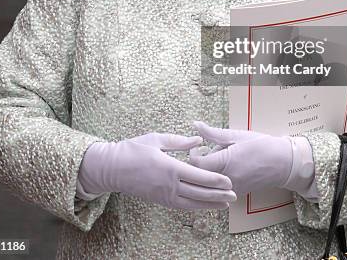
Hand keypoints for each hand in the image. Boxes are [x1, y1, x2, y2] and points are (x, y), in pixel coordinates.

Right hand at [76, 131, 236, 209]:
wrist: (113, 168)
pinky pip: (181, 206)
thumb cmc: (134, 149)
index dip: (215, 180)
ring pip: (191, 204)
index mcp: (170, 167)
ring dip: (209, 205)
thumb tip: (199, 140)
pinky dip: (195, 207)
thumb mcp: (157, 139)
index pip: (198, 176)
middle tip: (234, 196)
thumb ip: (179, 141)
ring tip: (224, 205)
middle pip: (198, 193)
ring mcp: (164, 195)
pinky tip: (205, 206)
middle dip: (218, 195)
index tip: (228, 181)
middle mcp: (169, 185)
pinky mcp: (160, 200)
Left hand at [189, 121, 318, 200]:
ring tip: (218, 157)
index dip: (192, 153)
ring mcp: (232, 189)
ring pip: (209, 182)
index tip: (197, 145)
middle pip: (200, 175)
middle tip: (205, 149)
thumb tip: (195, 125)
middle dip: (199, 162)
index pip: (196, 164)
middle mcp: (227, 179)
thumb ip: (213, 133)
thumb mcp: (235, 135)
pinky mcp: (236, 193)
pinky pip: (219, 188)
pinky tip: (226, 166)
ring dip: (208, 170)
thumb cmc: (260, 145)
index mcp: (225, 162)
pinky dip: (217, 177)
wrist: (283, 163)